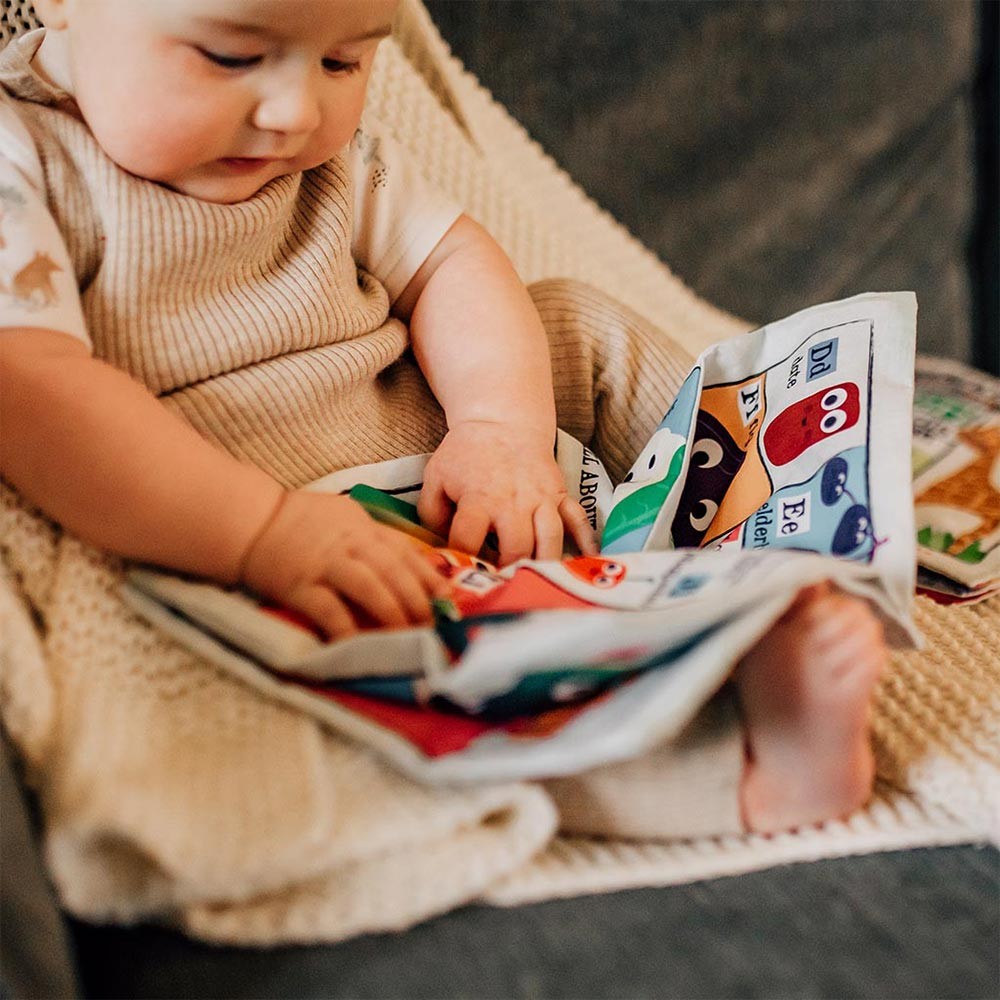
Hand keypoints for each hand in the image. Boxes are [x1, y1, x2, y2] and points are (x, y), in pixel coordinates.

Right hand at [239, 491, 449, 638]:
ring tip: (407, 637)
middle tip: (432, 625)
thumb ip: (372, 536)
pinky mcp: (300, 585)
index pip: (405, 551)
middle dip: (418, 600)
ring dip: (393, 614)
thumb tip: (409, 562)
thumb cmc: (297, 520)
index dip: (429, 575)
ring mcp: (325, 564)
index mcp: (363, 527)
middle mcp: (350, 544)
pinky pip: (329, 610)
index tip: (446, 596)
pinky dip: (346, 630)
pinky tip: (359, 646)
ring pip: (370, 588)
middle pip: (394, 571)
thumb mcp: (343, 516)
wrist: (249, 520)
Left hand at [417, 420, 597, 564]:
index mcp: (478, 498)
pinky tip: (587, 560)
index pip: (467, 539)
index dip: (462, 559)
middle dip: (508, 571)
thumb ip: (432, 514)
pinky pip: (578, 519)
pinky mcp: (560, 493)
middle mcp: (512, 501)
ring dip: (543, 564)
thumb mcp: (436, 476)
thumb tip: (441, 547)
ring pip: (550, 539)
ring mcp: (541, 498)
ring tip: (535, 581)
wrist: (502, 421)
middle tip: (501, 584)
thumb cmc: (466, 454)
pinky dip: (586, 541)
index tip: (462, 571)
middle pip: (516, 547)